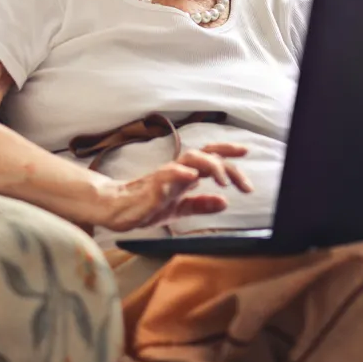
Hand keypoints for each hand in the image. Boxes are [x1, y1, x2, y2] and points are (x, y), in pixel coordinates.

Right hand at [96, 143, 253, 232]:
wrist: (116, 209)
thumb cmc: (145, 205)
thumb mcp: (179, 209)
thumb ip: (201, 205)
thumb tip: (224, 203)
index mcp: (186, 174)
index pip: (210, 157)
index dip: (228, 153)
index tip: (246, 152)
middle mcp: (178, 170)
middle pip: (206, 154)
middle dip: (228, 162)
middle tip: (245, 183)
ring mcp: (165, 175)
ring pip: (190, 158)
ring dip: (210, 166)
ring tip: (224, 180)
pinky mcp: (152, 185)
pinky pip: (167, 174)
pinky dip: (181, 172)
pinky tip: (192, 176)